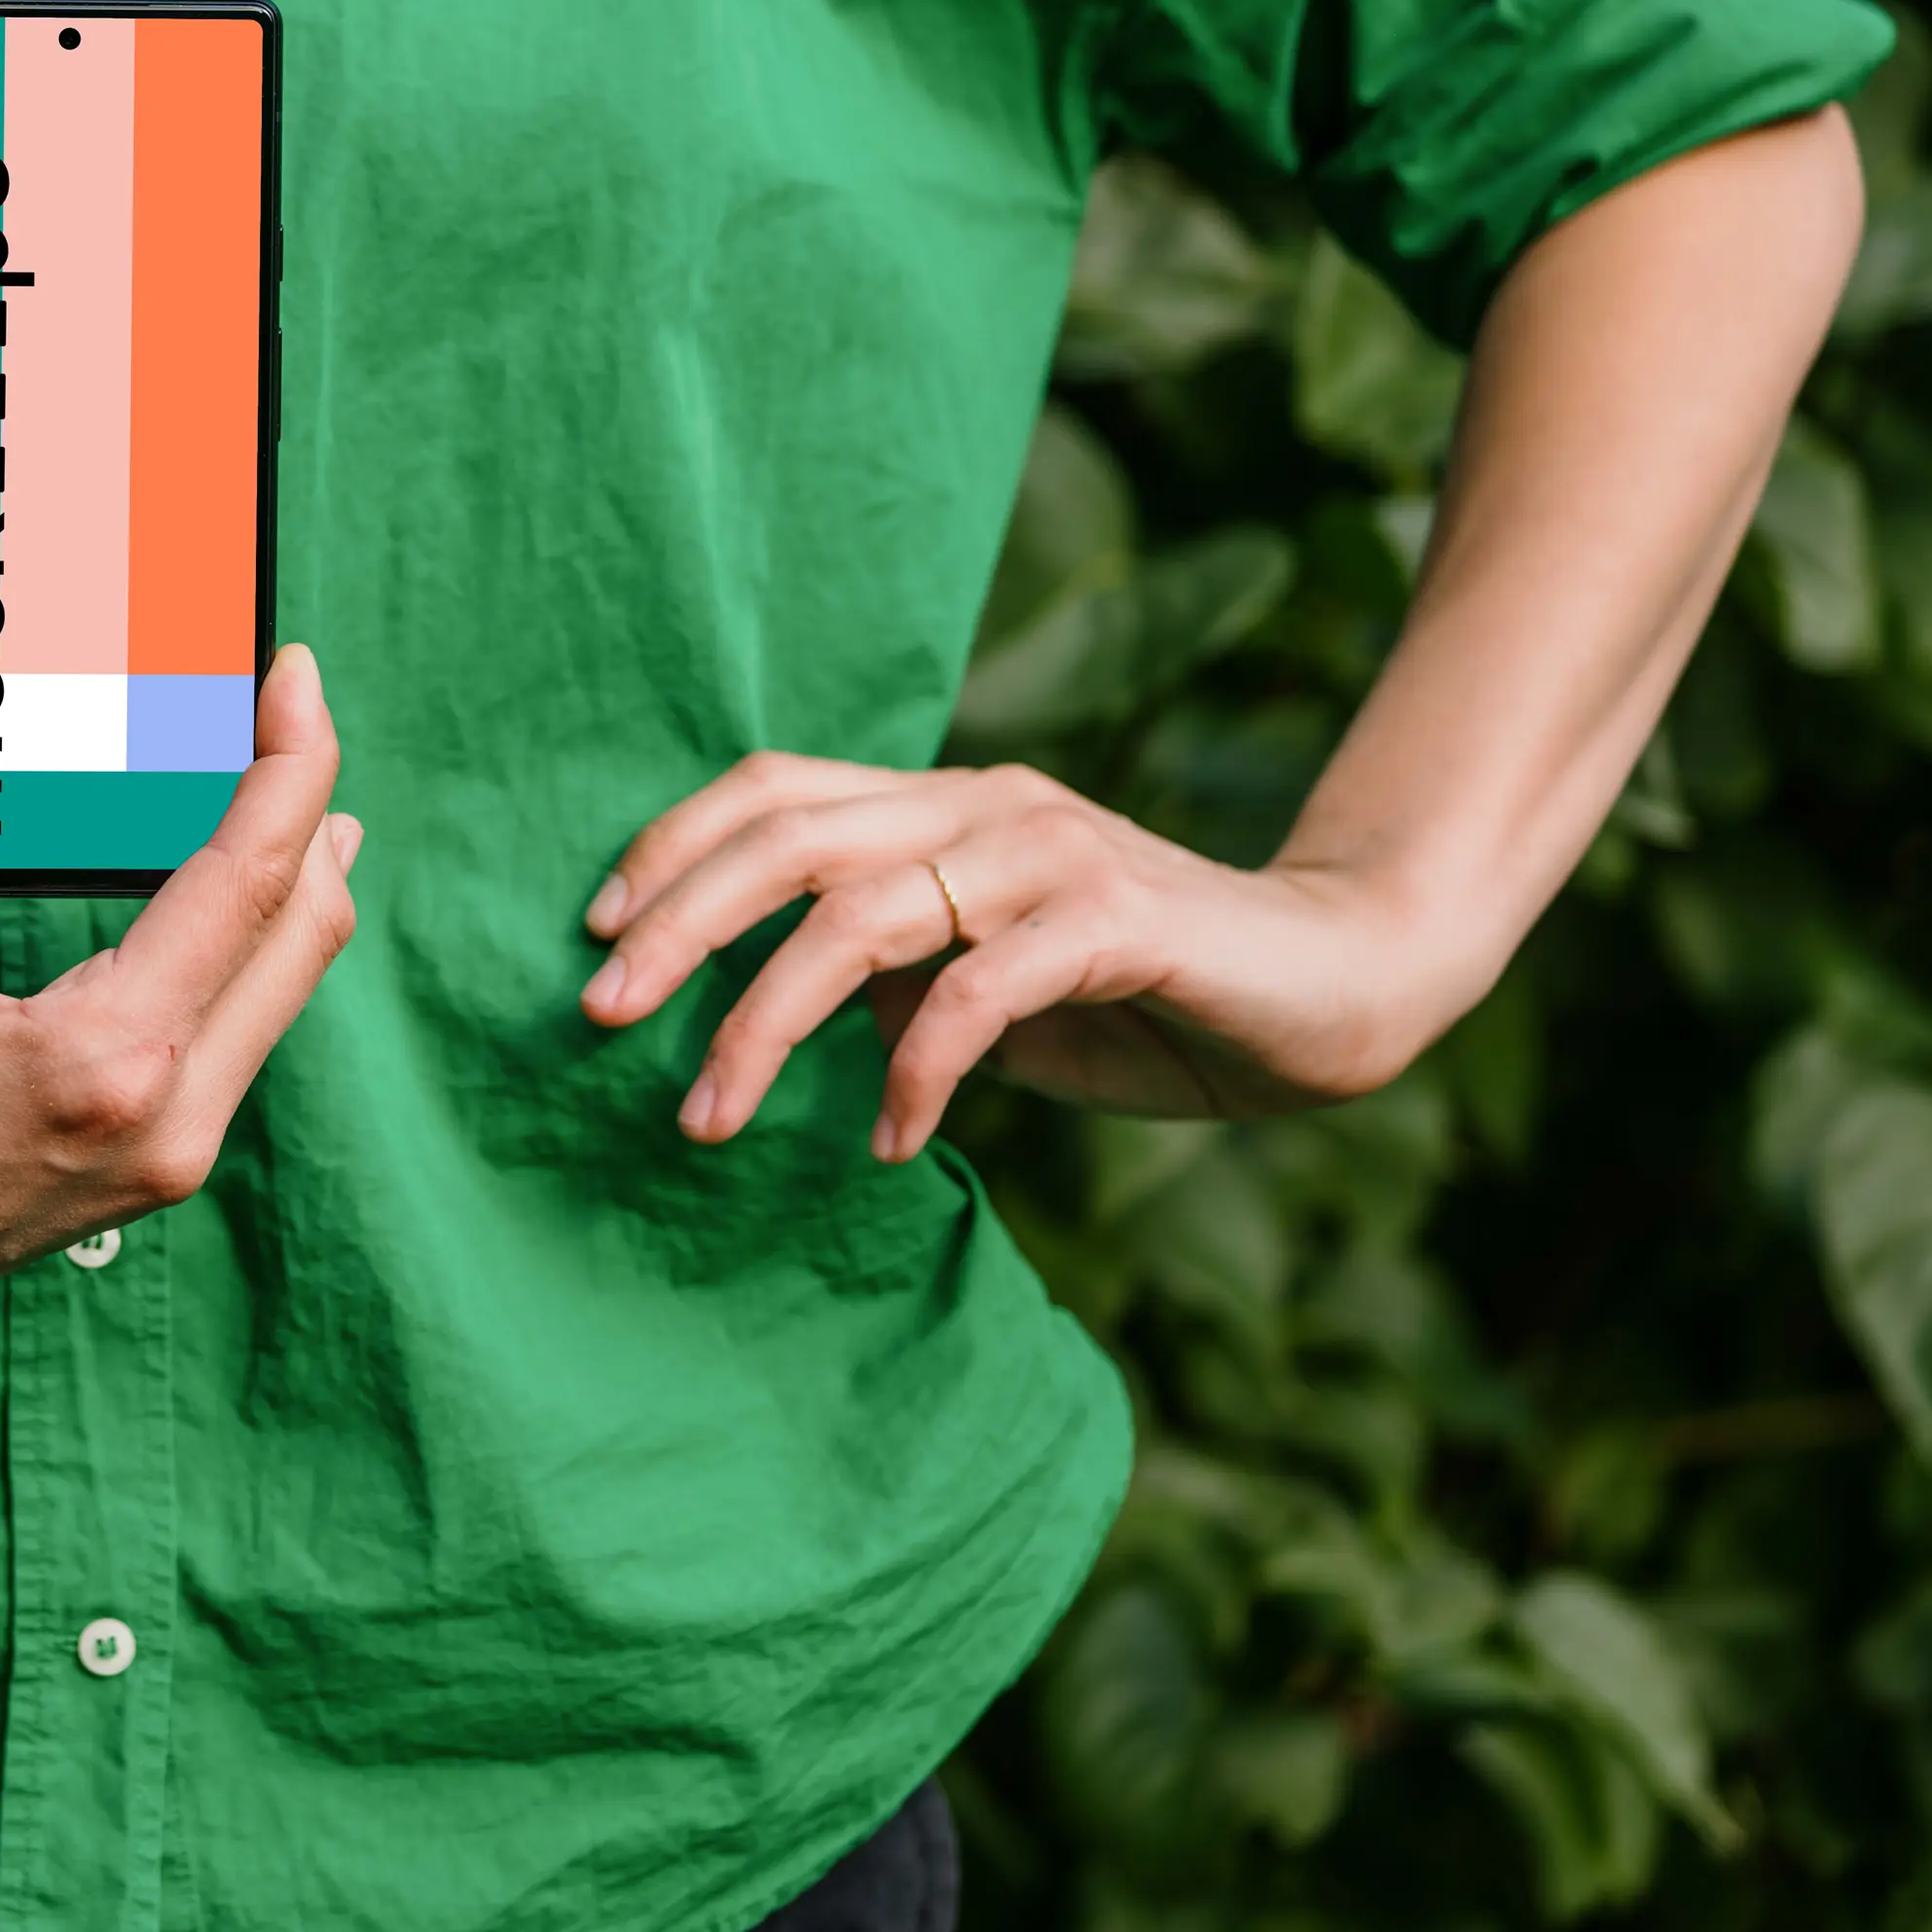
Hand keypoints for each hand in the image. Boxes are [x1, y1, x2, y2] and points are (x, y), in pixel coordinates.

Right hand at [0, 611, 363, 1359]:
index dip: (289, 761)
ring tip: (276, 783)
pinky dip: (250, 952)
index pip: (249, 880)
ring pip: (281, 994)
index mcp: (104, 1060)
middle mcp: (162, 1121)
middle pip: (300, 933)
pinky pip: (242, 1041)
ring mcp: (164, 1163)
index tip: (290, 669)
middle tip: (283, 704)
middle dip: (309, 807)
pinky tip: (231, 896)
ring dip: (290, 884)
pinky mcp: (145, 1178)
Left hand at [575, 754, 1457, 1164]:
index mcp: (945, 803)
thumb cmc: (1148, 996)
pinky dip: (916, 1070)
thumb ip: (894, 983)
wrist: (1338, 985)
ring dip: (765, 1019)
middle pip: (791, 836)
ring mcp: (1053, 853)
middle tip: (597, 1013)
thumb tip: (776, 1018)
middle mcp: (987, 803)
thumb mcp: (992, 991)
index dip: (673, 848)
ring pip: (862, 912)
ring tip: (707, 1116)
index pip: (776, 790)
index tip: (593, 932)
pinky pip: (981, 989)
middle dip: (679, 923)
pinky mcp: (1120, 918)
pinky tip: (890, 1141)